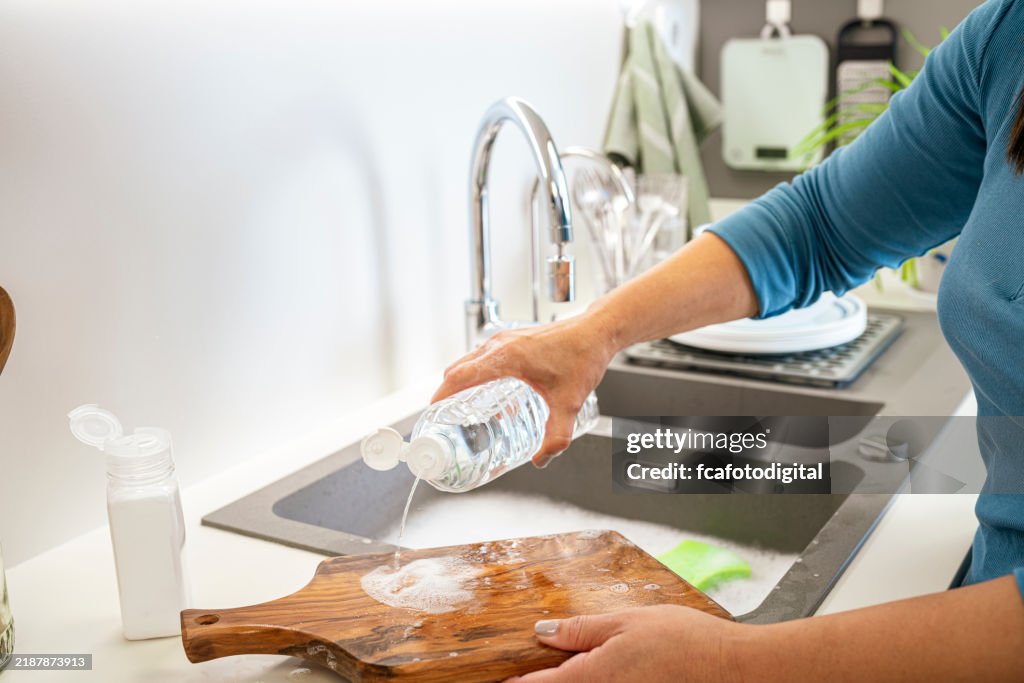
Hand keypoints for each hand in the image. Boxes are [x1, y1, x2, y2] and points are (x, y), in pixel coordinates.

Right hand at [432, 313, 617, 466]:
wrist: (596, 331)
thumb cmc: (582, 357)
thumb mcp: (569, 403)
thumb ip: (556, 436)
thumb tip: (542, 459)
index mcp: (506, 358)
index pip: (459, 377)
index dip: (440, 397)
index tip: (432, 415)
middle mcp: (499, 345)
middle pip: (457, 370)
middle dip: (447, 395)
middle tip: (447, 419)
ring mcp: (504, 340)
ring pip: (469, 362)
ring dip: (461, 383)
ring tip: (466, 409)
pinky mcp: (512, 339)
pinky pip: (482, 357)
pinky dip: (476, 374)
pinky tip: (492, 393)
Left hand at [505, 606, 748, 682]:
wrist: (731, 667)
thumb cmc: (685, 640)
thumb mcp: (626, 621)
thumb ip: (582, 629)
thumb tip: (544, 632)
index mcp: (596, 676)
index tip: (500, 681)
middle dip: (546, 681)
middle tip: (532, 671)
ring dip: (569, 681)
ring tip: (563, 666)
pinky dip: (592, 681)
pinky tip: (595, 670)